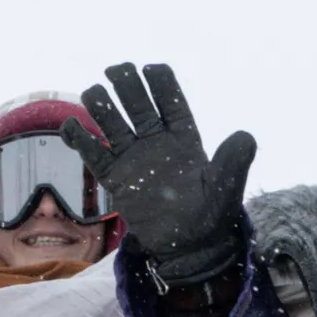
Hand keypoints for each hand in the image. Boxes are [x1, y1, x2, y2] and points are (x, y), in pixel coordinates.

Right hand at [78, 62, 251, 316]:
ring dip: (101, 105)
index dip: (161, 82)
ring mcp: (133, 158)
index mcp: (184, 137)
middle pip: (138, 103)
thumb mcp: (226, 189)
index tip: (151, 68)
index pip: (171, 101)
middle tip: (116, 69)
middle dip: (127, 84)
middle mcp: (156, 141)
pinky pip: (94, 154)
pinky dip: (80, 139)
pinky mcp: (116, 178)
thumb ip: (233, 163)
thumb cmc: (212, 216)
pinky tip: (71, 126)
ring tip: (93, 92)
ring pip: (112, 123)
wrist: (189, 248)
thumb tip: (245, 136)